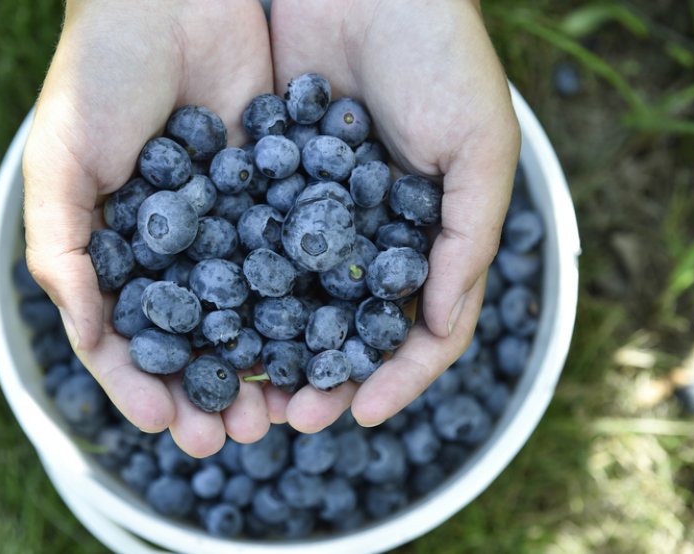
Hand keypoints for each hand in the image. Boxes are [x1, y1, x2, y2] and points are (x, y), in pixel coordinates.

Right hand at [22, 0, 273, 455]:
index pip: (133, 341)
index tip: (169, 425)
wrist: (168, 0)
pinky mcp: (279, 193)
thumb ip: (62, 254)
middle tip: (238, 436)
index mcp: (120, 254)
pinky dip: (307, 303)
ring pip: (254, 313)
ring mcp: (232, 226)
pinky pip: (293, 258)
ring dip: (267, 364)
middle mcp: (180, 250)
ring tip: (283, 408)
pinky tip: (325, 340)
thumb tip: (87, 342)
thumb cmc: (96, 77)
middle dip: (216, 392)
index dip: (147, 387)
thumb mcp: (59, 167)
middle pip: (200, 341)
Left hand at [270, 0, 520, 429]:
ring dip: (275, 348)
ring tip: (247, 388)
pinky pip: (253, 244)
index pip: (418, 328)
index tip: (359, 413)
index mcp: (429, 236)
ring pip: (295, 299)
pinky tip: (212, 320)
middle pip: (348, 326)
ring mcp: (319, 212)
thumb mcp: (481, 148)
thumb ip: (468, 239)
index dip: (394, 375)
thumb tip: (439, 327)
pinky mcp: (270, 182)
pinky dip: (236, 287)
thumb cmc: (442, 56)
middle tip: (293, 416)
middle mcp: (373, 234)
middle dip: (323, 375)